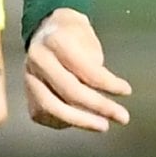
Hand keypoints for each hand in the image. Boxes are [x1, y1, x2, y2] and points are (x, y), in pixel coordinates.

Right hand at [23, 8, 132, 131]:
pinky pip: (46, 115)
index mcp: (55, 41)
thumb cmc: (74, 37)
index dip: (107, 83)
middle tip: (122, 117)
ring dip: (81, 121)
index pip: (84, 69)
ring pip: (52, 108)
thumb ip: (94, 70)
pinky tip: (83, 121)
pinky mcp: (28, 95)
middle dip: (98, 106)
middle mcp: (37, 60)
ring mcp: (29, 79)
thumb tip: (103, 103)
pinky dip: (66, 122)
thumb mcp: (89, 42)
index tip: (127, 91)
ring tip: (104, 125)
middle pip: (69, 91)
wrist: (45, 31)